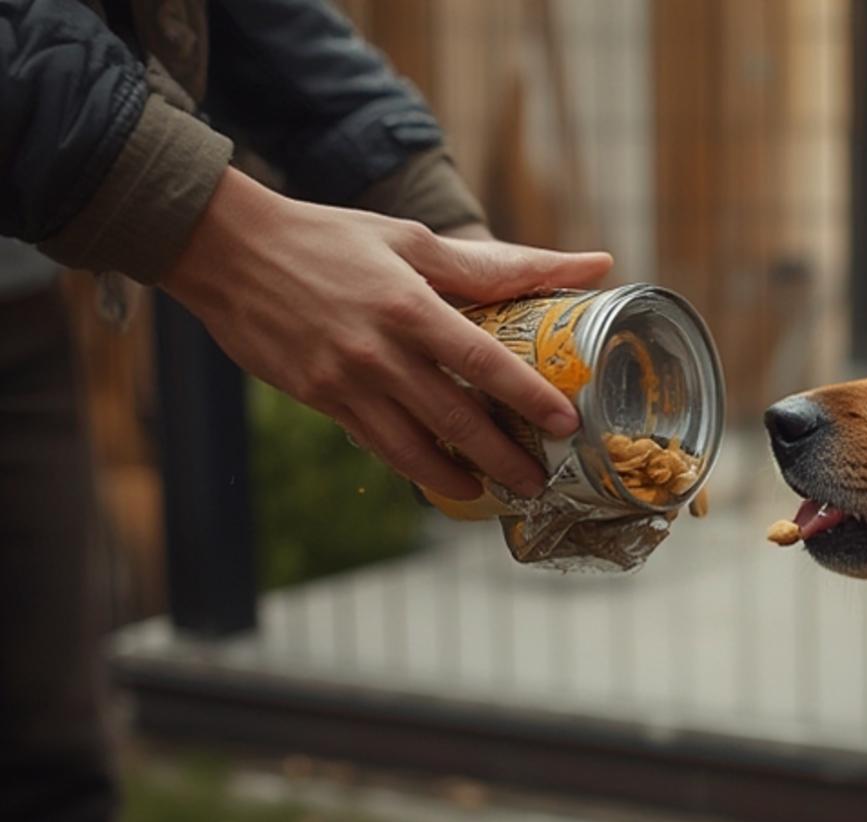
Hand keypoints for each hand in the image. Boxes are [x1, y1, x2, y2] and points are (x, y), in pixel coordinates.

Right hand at [162, 168, 612, 499]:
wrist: (226, 250)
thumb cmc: (330, 238)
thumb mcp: (413, 240)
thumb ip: (500, 265)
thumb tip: (593, 263)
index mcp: (409, 306)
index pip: (483, 362)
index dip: (528, 397)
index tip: (565, 424)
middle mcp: (378, 352)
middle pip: (455, 418)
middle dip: (503, 456)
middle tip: (539, 482)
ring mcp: (344, 382)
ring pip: (412, 447)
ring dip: (457, 476)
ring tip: (492, 491)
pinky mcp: (317, 399)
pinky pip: (374, 444)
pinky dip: (410, 466)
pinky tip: (438, 476)